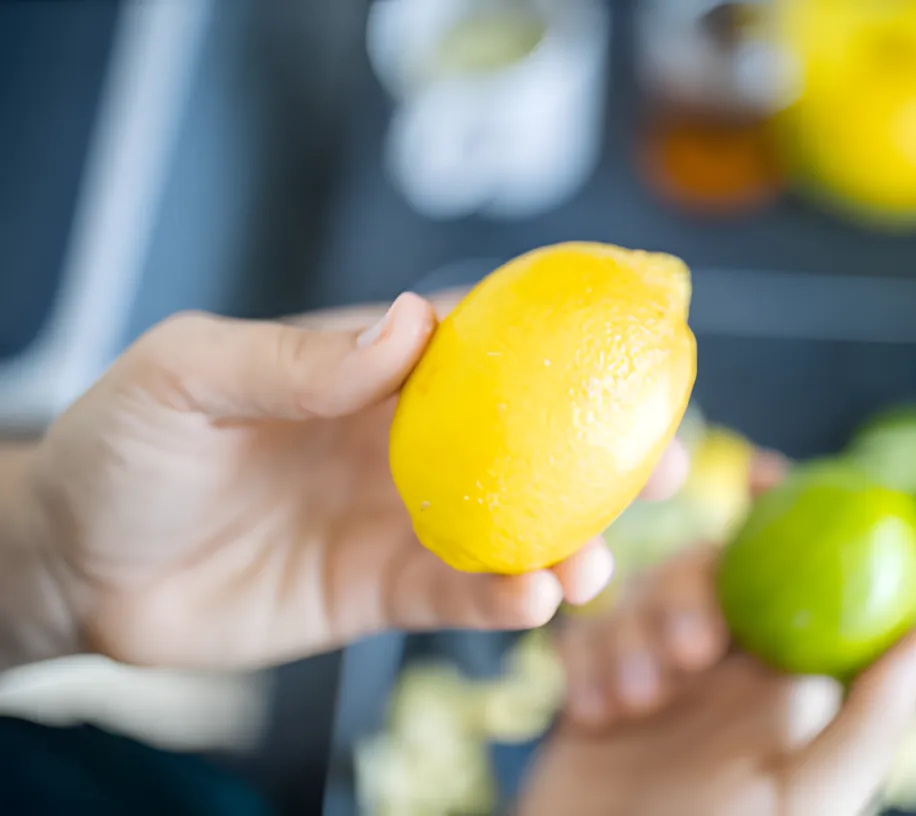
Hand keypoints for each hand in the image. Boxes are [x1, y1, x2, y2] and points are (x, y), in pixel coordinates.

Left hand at [18, 290, 686, 668]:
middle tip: (674, 466)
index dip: (563, 337)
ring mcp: (401, 517)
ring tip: (595, 565)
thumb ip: (293, 356)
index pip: (483, 341)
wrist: (76, 567)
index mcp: (371, 368)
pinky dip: (502, 598)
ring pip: (512, 525)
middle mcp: (404, 439)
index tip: (639, 340)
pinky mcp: (383, 590)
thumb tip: (409, 323)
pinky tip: (531, 601)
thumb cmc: (120, 446)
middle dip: (605, 454)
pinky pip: (458, 594)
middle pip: (528, 439)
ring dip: (569, 543)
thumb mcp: (188, 375)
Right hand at [521, 456, 915, 815]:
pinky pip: (582, 638)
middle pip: (703, 574)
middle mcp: (720, 672)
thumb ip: (873, 716)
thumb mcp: (810, 793)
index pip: (791, 574)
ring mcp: (654, 679)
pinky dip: (583, 664)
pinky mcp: (592, 691)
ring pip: (637, 598)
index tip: (768, 471)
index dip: (783, 514)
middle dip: (688, 595)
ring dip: (631, 638)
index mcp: (779, 682)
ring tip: (633, 705)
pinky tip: (589, 715)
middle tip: (689, 655)